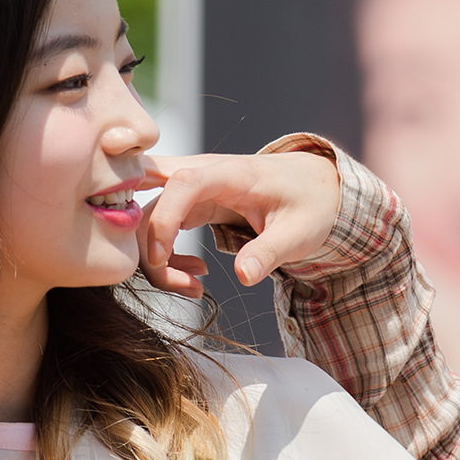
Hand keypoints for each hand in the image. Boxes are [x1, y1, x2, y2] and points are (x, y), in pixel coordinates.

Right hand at [138, 151, 340, 298]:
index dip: (163, 219)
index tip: (160, 259)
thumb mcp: (298, 233)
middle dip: (144, 242)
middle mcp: (204, 173)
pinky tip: (194, 272)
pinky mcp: (190, 202)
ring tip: (194, 286)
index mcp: (231, 174)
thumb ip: (269, 253)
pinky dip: (165, 254)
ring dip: (156, 256)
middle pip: (148, 195)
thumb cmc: (309, 204)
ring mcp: (193, 187)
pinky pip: (159, 224)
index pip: (182, 184)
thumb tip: (244, 276)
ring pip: (148, 215)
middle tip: (179, 282)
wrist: (315, 187)